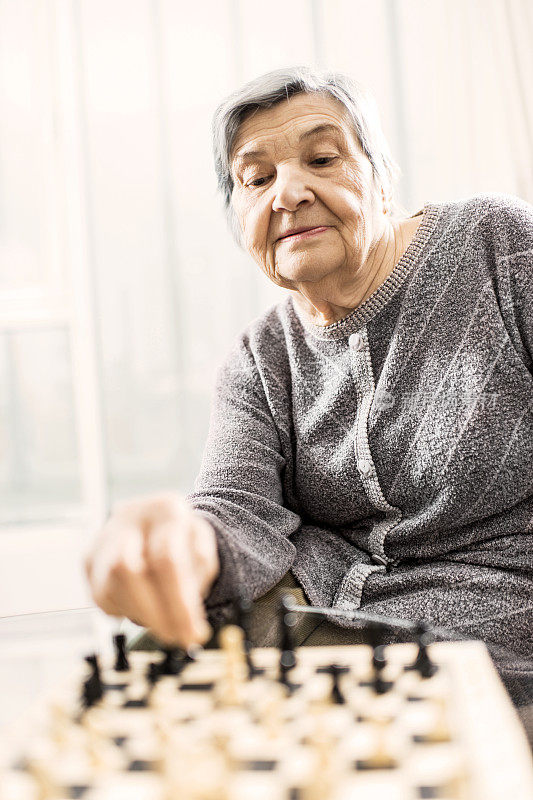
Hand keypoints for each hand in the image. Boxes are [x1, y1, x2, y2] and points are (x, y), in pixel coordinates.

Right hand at [84, 492, 218, 648]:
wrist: (159, 522)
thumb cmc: (185, 540)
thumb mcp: (204, 548)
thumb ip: (199, 574)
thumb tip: (188, 617)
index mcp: (165, 510)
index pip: (166, 559)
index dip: (178, 603)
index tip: (193, 635)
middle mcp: (128, 518)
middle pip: (124, 568)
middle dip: (152, 613)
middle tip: (176, 638)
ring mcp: (103, 538)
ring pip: (108, 587)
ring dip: (140, 616)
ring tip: (166, 624)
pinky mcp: (88, 559)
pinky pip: (100, 597)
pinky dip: (125, 611)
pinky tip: (145, 609)